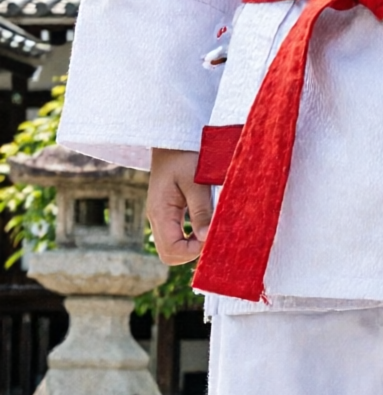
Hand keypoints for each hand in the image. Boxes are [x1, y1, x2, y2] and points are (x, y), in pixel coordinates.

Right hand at [147, 150, 211, 265]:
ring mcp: (160, 216)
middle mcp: (156, 217)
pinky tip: (206, 226)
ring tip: (211, 232)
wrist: (173, 140)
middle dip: (192, 253)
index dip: (194, 252)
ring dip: (192, 246)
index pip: (172, 250)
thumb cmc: (186, 156)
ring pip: (172, 247)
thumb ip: (201, 211)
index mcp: (160, 212)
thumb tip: (207, 239)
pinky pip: (176, 236)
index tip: (213, 239)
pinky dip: (191, 238)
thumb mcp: (196, 183)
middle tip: (213, 239)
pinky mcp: (167, 212)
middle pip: (169, 254)